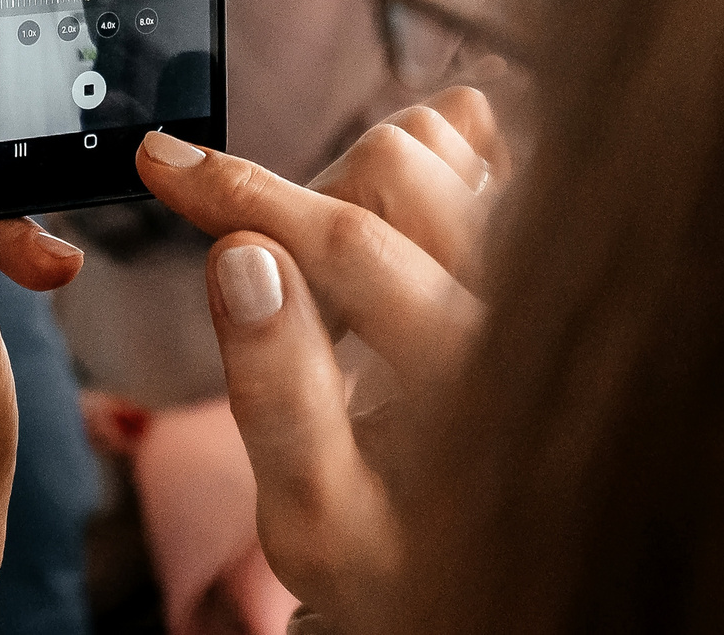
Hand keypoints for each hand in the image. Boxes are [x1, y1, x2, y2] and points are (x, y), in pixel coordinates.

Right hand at [135, 89, 507, 631]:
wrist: (492, 579)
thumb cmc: (394, 561)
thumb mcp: (314, 519)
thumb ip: (275, 396)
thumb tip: (240, 257)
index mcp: (477, 385)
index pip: (349, 244)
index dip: (241, 192)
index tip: (164, 163)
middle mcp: (536, 315)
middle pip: (399, 165)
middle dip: (305, 198)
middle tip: (273, 270)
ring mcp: (557, 279)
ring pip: (442, 145)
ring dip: (364, 184)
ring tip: (337, 272)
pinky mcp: (559, 259)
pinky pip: (485, 149)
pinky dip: (423, 162)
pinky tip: (393, 225)